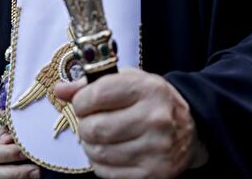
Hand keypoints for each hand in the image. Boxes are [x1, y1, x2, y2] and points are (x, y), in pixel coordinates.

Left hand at [53, 68, 207, 178]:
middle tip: (92, 122)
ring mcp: (155, 149)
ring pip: (97, 153)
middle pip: (93, 128)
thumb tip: (60, 90)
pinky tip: (113, 152)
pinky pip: (106, 172)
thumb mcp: (130, 82)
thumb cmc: (154, 102)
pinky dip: (102, 163)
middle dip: (84, 126)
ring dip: (91, 146)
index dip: (80, 102)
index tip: (84, 103)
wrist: (190, 129)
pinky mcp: (152, 174)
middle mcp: (155, 119)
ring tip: (103, 137)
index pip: (95, 95)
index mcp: (149, 90)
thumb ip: (93, 84)